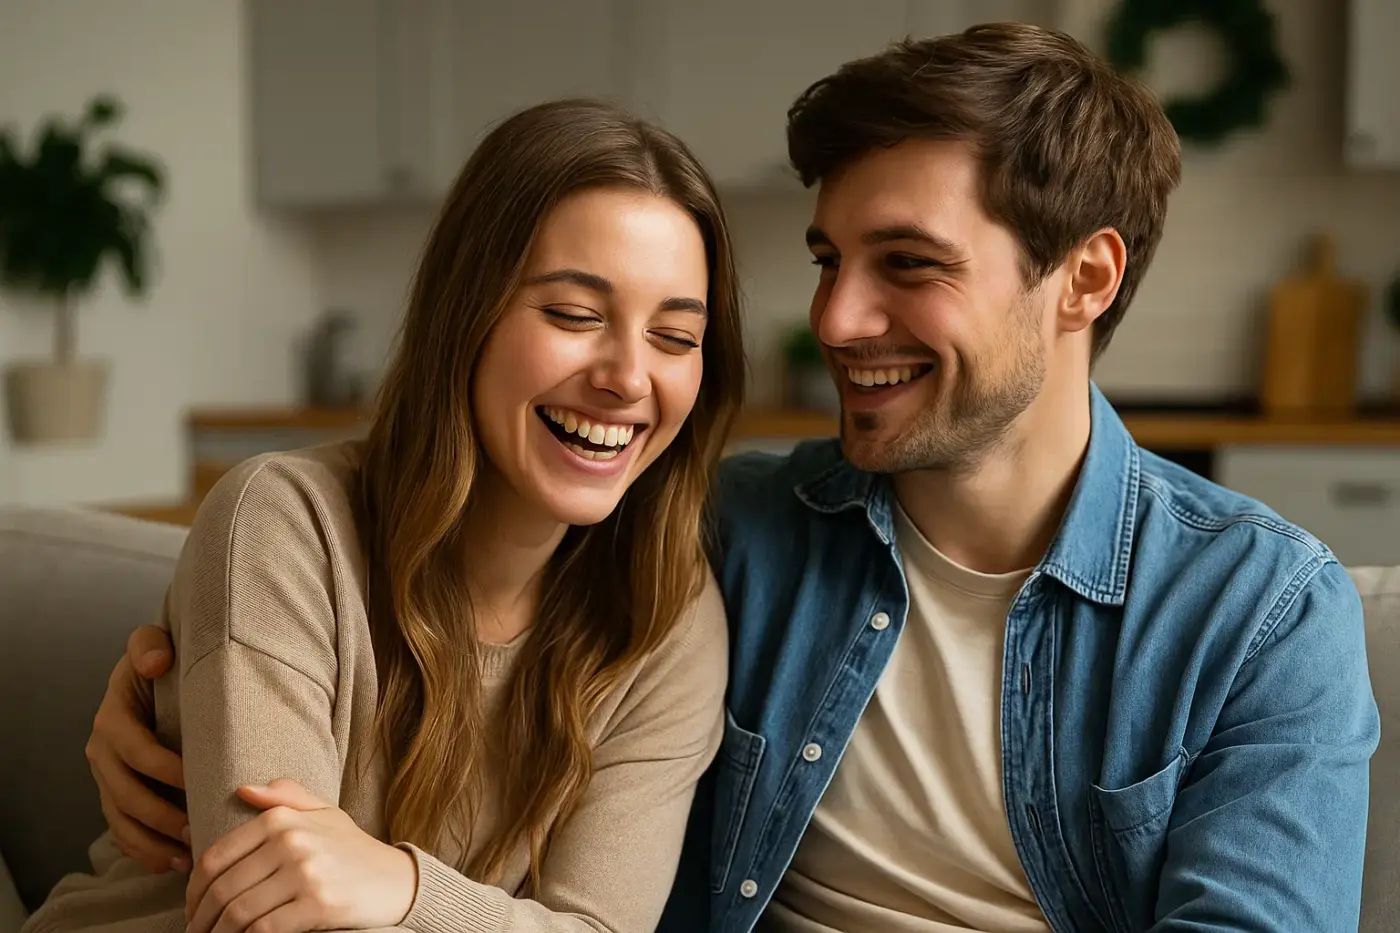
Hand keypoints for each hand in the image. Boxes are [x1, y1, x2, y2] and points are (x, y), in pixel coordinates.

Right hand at [85, 624, 190, 871]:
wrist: (154, 676)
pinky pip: (122, 830)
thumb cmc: (161, 663)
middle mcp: (103, 751)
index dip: (166, 769)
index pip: (137, 750)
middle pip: (127, 794)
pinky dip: (144, 850)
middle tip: (198, 828)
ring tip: (187, 856)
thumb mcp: (152, 644)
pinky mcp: (116, 794)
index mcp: (113, 718)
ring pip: (122, 819)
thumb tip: (156, 659)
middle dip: (161, 816)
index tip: (200, 780)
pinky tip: (171, 863)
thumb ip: (149, 645)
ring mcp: (107, 776)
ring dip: (152, 842)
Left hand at [186, 779, 416, 932]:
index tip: (192, 909)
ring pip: (239, 912)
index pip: (216, 857)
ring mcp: (306, 873)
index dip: (193, 890)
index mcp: (283, 819)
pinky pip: (264, 930)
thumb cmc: (354, 849)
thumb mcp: (324, 813)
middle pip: (223, 889)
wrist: (398, 880)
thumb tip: (243, 789)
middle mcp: (291, 841)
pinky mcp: (319, 905)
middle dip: (202, 919)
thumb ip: (286, 796)